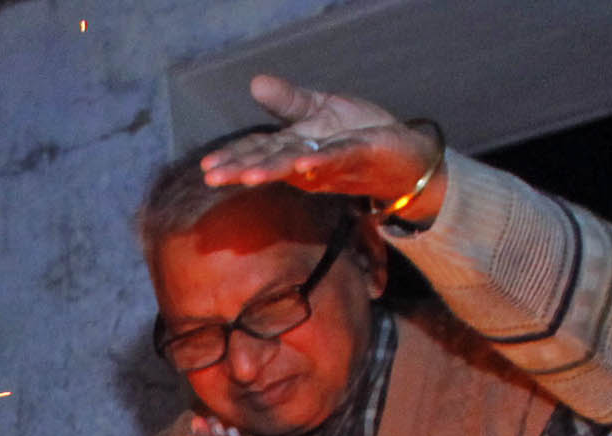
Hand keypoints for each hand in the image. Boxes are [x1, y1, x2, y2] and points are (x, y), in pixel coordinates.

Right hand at [197, 75, 447, 222]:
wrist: (404, 153)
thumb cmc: (358, 132)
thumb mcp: (319, 108)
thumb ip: (288, 100)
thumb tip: (255, 82)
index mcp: (293, 146)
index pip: (257, 151)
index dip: (232, 157)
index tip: (207, 166)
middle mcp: (306, 159)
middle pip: (269, 162)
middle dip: (241, 170)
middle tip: (213, 178)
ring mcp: (330, 160)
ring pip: (295, 165)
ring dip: (272, 171)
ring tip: (248, 177)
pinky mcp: (357, 154)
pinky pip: (335, 158)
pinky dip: (318, 162)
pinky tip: (302, 164)